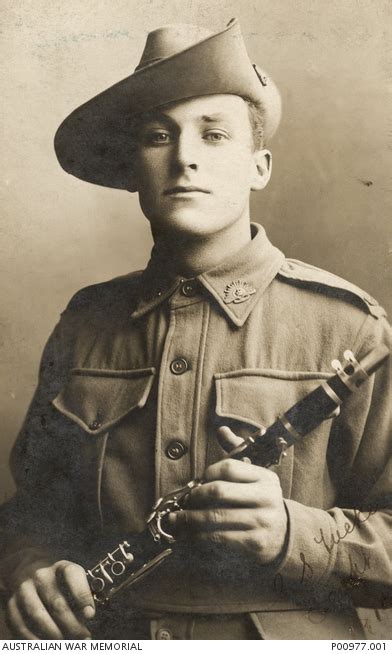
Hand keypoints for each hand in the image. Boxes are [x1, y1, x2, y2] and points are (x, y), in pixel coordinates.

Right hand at [6, 555, 94, 638]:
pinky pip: (22, 626)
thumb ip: (81, 595)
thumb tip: (88, 618)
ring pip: (38, 616)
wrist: (29, 570)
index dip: (82, 596)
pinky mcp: (11, 604)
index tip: (90, 615)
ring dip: (54, 634)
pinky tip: (47, 644)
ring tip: (66, 643)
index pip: (72, 576)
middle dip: (72, 625)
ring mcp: (24, 589)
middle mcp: (41, 575)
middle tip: (83, 637)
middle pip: (57, 602)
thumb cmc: (58, 580)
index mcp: (61, 567)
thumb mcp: (72, 578)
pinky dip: (36, 640)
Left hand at [168, 426, 287, 565]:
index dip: (207, 473)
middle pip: (219, 492)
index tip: (198, 482)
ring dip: (190, 519)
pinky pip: (219, 539)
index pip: (229, 468)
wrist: (283, 535)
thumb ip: (237, 453)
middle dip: (195, 497)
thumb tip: (222, 430)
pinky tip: (189, 536)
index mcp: (265, 478)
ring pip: (215, 517)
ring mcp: (262, 522)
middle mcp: (266, 498)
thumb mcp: (254, 476)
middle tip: (183, 502)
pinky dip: (199, 538)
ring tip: (176, 521)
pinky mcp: (255, 544)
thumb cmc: (259, 501)